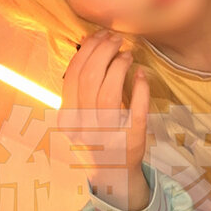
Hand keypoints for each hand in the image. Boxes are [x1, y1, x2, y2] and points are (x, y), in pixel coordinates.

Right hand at [59, 29, 150, 210]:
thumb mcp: (80, 113)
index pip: (72, 76)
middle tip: (116, 39)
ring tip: (127, 54)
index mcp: (69, 117)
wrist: (112, 174)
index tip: (98, 36)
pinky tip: (141, 74)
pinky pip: (136, 110)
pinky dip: (140, 88)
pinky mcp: (131, 140)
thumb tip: (87, 44)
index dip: (86, 51)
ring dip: (119, 66)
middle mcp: (84, 126)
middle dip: (104, 52)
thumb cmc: (96, 136)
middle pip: (90, 79)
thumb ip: (81, 84)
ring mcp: (107, 134)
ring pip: (109, 93)